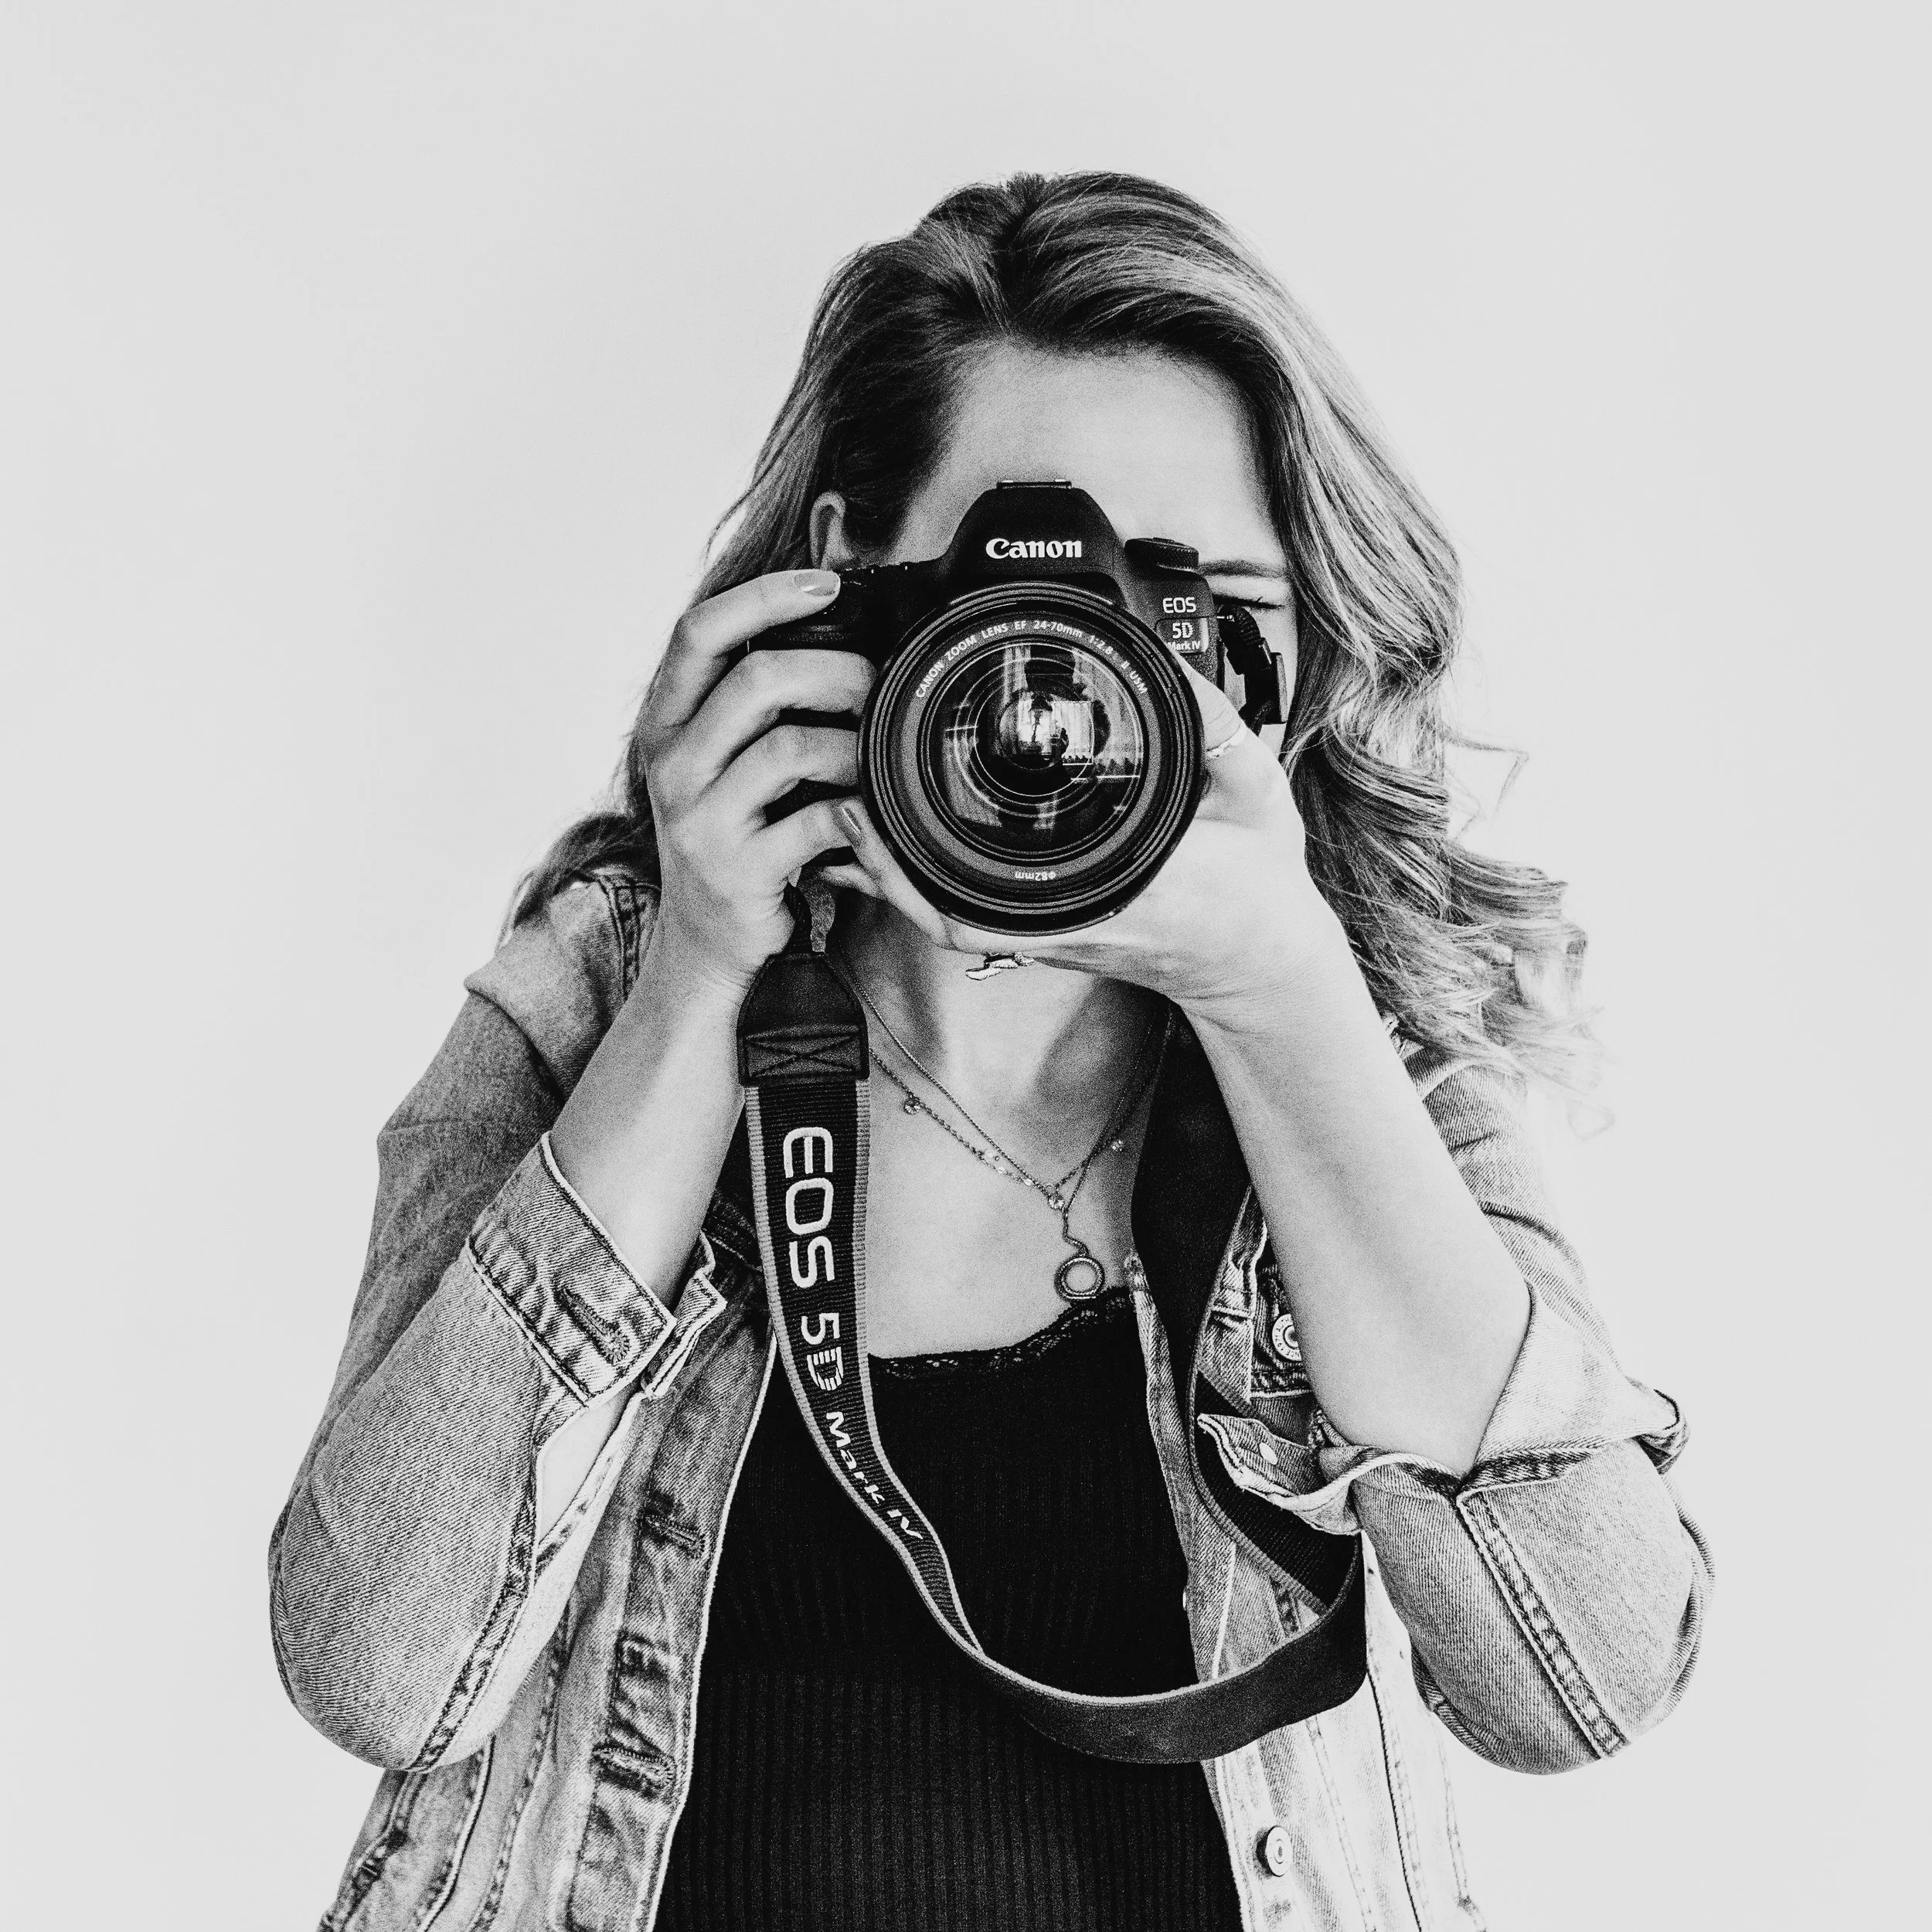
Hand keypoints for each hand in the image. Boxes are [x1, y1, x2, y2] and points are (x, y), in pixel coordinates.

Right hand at [636, 569, 872, 997]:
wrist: (706, 943)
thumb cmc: (734, 836)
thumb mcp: (723, 762)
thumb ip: (754, 704)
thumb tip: (834, 625)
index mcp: (665, 723)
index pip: (699, 632)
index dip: (765, 596)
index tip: (828, 584)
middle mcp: (673, 764)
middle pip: (757, 680)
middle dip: (837, 670)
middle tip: (880, 683)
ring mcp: (700, 820)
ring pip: (791, 748)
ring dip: (854, 742)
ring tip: (879, 752)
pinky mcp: (738, 870)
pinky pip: (816, 821)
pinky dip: (860, 810)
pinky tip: (874, 810)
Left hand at [819, 665, 1340, 1018]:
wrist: (1264, 961)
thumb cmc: (1262, 881)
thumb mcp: (1255, 786)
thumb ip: (1212, 720)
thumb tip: (1161, 656)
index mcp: (1110, 890)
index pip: (991, 895)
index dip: (918, 859)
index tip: (877, 802)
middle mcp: (1068, 922)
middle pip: (944, 910)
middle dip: (883, 855)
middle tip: (841, 794)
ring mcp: (1054, 936)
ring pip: (948, 920)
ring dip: (894, 873)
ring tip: (851, 811)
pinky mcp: (1052, 937)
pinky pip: (972, 919)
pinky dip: (926, 887)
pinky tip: (899, 845)